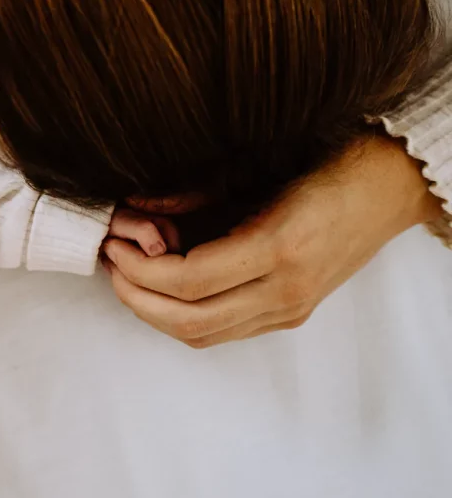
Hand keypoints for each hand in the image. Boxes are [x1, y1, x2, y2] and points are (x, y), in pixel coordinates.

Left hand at [102, 134, 442, 347]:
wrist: (387, 186)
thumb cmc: (321, 162)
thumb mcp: (255, 167)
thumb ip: (193, 193)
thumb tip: (134, 207)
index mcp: (280, 247)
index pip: (189, 280)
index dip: (139, 270)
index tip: (112, 244)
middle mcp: (288, 289)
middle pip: (190, 321)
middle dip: (137, 298)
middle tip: (109, 263)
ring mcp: (292, 308)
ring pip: (205, 335)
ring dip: (155, 312)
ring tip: (126, 275)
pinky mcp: (291, 314)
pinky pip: (224, 331)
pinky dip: (183, 316)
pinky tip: (160, 287)